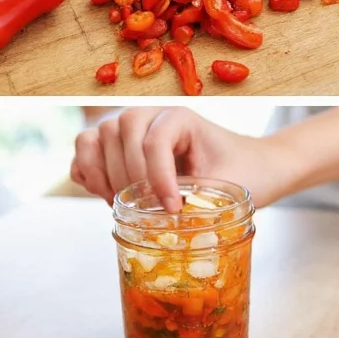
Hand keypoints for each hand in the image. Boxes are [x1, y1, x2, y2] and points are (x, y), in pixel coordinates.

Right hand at [71, 107, 291, 211]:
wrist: (254, 166)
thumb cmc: (246, 171)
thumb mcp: (230, 186)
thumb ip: (197, 199)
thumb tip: (165, 222)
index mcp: (182, 117)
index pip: (154, 139)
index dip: (157, 177)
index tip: (172, 209)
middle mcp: (152, 115)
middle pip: (119, 133)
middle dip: (129, 178)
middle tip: (147, 211)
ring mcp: (131, 129)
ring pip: (94, 138)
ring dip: (103, 176)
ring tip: (125, 206)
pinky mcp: (118, 147)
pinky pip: (84, 151)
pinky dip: (87, 174)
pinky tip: (108, 198)